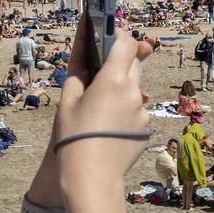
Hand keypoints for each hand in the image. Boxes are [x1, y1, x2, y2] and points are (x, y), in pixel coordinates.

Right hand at [55, 19, 153, 190]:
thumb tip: (88, 62)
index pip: (126, 43)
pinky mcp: (145, 127)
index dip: (119, 35)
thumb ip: (80, 74)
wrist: (91, 177)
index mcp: (113, 80)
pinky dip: (126, 110)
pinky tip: (109, 126)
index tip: (109, 36)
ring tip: (101, 108)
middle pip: (134, 62)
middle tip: (102, 73)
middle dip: (121, 61)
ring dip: (123, 88)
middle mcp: (133, 92)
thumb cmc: (73, 138)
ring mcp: (142, 111)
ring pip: (135, 88)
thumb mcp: (67, 101)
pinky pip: (137, 110)